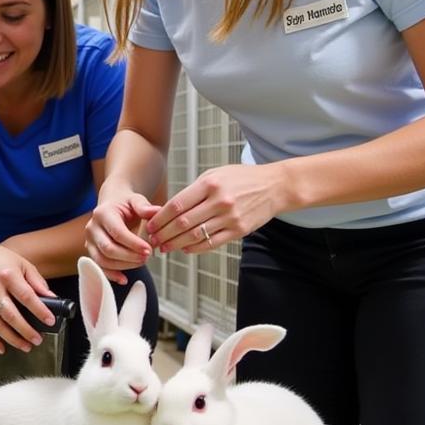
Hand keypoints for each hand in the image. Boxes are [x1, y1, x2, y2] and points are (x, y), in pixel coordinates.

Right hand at [0, 243, 55, 354]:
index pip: (26, 296)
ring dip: (12, 339)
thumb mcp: (22, 264)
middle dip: (25, 330)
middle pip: (10, 315)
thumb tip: (51, 297)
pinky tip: (2, 347)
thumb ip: (37, 281)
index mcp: (8, 276)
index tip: (49, 320)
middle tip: (37, 339)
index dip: (39, 310)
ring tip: (25, 346)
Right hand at [85, 192, 155, 281]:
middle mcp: (92, 227)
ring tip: (140, 263)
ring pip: (102, 260)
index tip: (149, 250)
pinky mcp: (91, 251)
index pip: (117, 232)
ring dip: (123, 266)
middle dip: (129, 257)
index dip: (133, 244)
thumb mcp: (136, 200)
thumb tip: (156, 211)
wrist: (112, 205)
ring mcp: (89, 241)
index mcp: (102, 213)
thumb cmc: (126, 204)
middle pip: (108, 248)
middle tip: (146, 257)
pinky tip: (124, 279)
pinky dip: (111, 275)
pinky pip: (99, 267)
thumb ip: (145, 206)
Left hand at [146, 164, 281, 253]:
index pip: (177, 205)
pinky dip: (195, 248)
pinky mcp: (239, 230)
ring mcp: (230, 217)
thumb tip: (170, 209)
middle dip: (164, 233)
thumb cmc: (241, 178)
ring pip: (195, 235)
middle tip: (152, 240)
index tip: (150, 225)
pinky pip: (212, 243)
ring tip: (165, 247)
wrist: (274, 186)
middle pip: (183, 222)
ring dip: (176, 244)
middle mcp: (219, 201)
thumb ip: (194, 191)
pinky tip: (185, 249)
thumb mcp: (215, 175)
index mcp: (210, 184)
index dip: (160, 218)